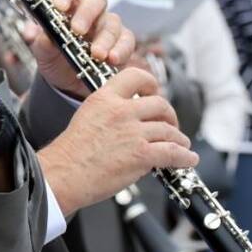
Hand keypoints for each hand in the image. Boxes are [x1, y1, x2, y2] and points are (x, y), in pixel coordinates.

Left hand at [25, 0, 135, 97]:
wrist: (67, 83)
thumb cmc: (54, 58)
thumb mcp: (42, 52)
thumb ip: (38, 41)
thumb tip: (31, 33)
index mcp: (68, 7)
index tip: (59, 6)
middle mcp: (89, 12)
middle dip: (87, 13)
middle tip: (78, 30)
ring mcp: (106, 26)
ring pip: (112, 22)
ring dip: (104, 38)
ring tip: (96, 54)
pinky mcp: (121, 43)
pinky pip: (127, 40)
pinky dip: (121, 49)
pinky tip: (112, 59)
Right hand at [37, 67, 196, 215]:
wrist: (63, 174)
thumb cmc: (70, 154)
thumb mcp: (86, 117)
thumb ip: (109, 112)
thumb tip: (132, 119)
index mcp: (104, 98)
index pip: (136, 76)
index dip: (151, 84)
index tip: (154, 93)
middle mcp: (121, 111)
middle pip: (160, 104)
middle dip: (170, 116)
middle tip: (170, 125)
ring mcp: (133, 132)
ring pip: (169, 130)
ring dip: (179, 139)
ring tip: (181, 146)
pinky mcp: (142, 154)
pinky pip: (173, 152)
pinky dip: (185, 157)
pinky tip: (187, 160)